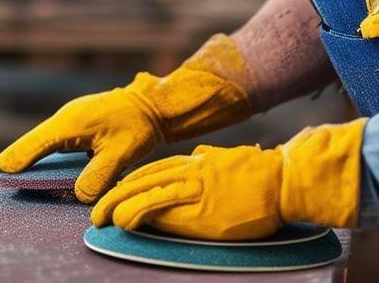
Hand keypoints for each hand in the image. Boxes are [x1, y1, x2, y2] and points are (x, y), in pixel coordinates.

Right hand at [0, 85, 161, 202]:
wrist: (153, 104)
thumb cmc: (138, 126)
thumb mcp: (120, 154)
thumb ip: (97, 176)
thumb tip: (78, 194)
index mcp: (71, 123)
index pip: (37, 143)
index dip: (18, 157)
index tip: (0, 169)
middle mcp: (67, 118)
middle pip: (36, 139)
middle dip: (18, 154)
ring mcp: (74, 118)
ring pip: (46, 138)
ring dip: (31, 151)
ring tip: (12, 166)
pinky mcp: (81, 122)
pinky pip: (57, 138)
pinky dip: (46, 149)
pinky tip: (43, 159)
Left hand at [91, 118, 367, 240]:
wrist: (282, 180)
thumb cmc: (261, 174)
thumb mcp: (227, 159)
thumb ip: (209, 160)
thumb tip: (200, 157)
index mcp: (195, 162)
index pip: (151, 170)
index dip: (128, 184)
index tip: (114, 194)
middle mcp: (188, 171)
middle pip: (140, 181)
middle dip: (114, 196)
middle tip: (97, 211)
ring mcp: (192, 189)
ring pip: (144, 193)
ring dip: (119, 207)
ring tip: (102, 219)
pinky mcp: (199, 209)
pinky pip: (161, 209)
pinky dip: (139, 214)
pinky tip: (125, 221)